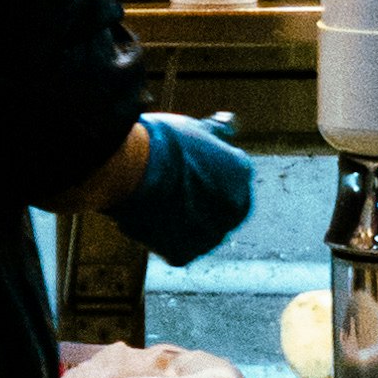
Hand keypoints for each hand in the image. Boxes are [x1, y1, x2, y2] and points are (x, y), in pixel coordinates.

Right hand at [112, 113, 256, 266]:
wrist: (136, 170)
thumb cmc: (164, 143)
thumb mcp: (196, 129)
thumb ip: (216, 134)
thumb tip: (229, 123)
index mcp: (241, 172)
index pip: (229, 173)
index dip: (205, 169)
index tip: (185, 164)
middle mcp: (235, 207)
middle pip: (218, 205)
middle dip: (200, 198)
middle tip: (170, 184)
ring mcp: (211, 234)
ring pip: (197, 228)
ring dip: (182, 219)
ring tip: (155, 198)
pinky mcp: (185, 254)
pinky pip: (175, 245)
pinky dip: (162, 236)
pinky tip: (147, 216)